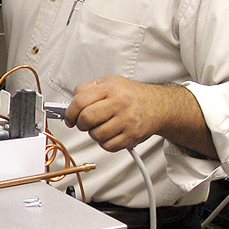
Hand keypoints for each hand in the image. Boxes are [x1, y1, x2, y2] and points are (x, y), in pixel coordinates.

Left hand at [64, 76, 211, 154]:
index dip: (70, 112)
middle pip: (86, 119)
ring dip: (94, 133)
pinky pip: (107, 146)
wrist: (159, 106)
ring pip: (96, 135)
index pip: (80, 101)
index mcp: (111, 88)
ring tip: (102, 126)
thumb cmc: (132, 95)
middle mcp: (119, 103)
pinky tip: (111, 133)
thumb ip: (88, 89)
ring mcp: (127, 121)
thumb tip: (71, 102)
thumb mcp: (110, 82)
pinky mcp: (131, 136)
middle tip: (84, 123)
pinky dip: (105, 142)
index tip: (69, 117)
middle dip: (80, 124)